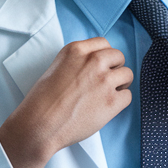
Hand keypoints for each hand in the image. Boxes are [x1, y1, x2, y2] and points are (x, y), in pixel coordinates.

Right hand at [0, 38, 132, 167]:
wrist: (39, 124)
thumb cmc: (43, 100)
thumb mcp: (57, 67)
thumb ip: (78, 61)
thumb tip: (97, 64)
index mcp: (77, 50)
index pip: (104, 43)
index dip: (104, 56)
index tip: (101, 65)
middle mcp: (93, 61)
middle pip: (119, 56)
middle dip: (115, 68)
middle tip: (105, 81)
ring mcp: (104, 81)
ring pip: (128, 74)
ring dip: (120, 84)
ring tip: (106, 95)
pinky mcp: (112, 101)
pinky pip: (128, 96)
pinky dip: (120, 102)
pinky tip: (105, 107)